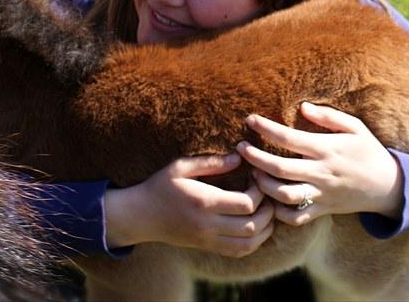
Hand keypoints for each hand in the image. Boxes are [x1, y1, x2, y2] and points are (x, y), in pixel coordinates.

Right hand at [104, 153, 274, 256]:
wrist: (141, 216)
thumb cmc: (161, 186)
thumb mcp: (181, 167)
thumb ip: (211, 162)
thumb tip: (239, 157)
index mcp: (203, 202)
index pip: (246, 204)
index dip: (259, 191)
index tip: (256, 176)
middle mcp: (208, 225)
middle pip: (252, 226)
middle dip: (268, 209)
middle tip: (266, 192)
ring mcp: (208, 240)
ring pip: (249, 243)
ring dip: (265, 228)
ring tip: (265, 209)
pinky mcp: (208, 247)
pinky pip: (239, 251)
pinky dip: (254, 241)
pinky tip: (255, 224)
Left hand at [236, 103, 403, 226]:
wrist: (389, 187)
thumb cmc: (368, 151)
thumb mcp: (355, 127)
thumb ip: (328, 116)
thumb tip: (302, 107)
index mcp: (327, 149)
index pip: (289, 139)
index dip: (266, 129)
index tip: (250, 120)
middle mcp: (322, 173)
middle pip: (279, 169)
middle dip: (255, 158)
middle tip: (240, 147)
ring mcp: (321, 194)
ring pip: (284, 195)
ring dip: (263, 185)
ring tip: (252, 173)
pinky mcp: (322, 210)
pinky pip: (296, 217)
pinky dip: (278, 211)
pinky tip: (269, 198)